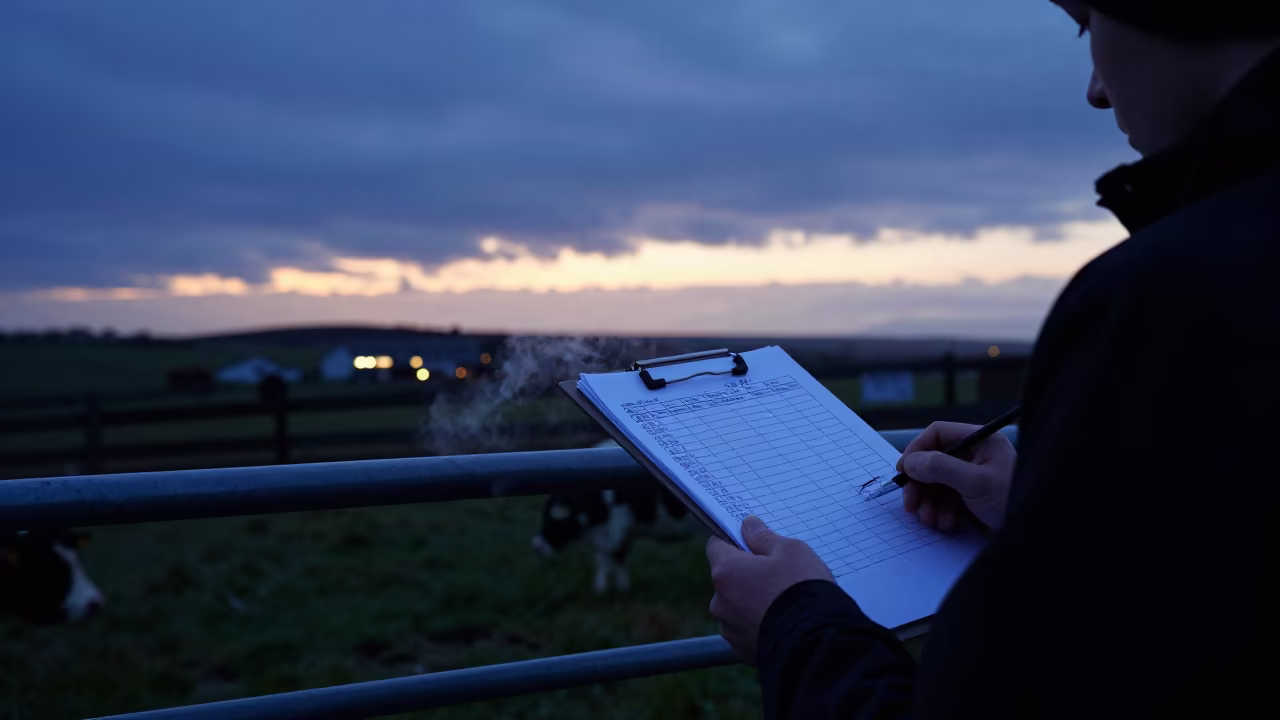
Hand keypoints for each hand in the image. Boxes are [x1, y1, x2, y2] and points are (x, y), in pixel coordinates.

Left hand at [706, 516, 834, 664]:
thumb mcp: (790, 551)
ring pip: (736, 606)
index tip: (751, 545)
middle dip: (746, 575)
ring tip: (782, 604)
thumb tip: (748, 526)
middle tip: (776, 576)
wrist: (816, 642)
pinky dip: (758, 625)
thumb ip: (764, 537)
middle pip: (727, 578)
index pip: (716, 546)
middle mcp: (720, 601)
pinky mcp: (741, 650)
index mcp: (726, 571)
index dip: (734, 542)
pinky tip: (781, 624)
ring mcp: (729, 629)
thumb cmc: (802, 590)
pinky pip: (745, 630)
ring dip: (751, 603)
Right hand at [896, 421, 1015, 531]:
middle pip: (932, 462)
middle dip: (919, 484)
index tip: (904, 471)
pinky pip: (945, 501)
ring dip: (928, 503)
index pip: (938, 434)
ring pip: (935, 484)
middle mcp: (974, 456)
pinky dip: (941, 513)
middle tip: (910, 504)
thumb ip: (940, 468)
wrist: (1033, 533)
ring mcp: (971, 478)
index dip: (917, 450)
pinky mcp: (970, 499)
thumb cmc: (1011, 500)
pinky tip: (948, 524)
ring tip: (930, 519)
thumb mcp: (975, 482)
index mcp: (979, 441)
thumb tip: (910, 462)